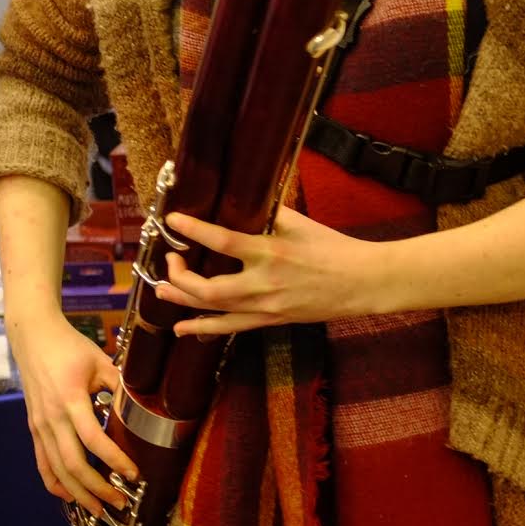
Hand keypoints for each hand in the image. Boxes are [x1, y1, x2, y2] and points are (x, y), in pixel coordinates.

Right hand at [4, 288, 133, 515]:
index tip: (133, 474)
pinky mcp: (34, 429)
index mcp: (70, 399)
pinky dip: (55, 484)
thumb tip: (142, 408)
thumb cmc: (69, 347)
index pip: (92, 439)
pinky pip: (42, 463)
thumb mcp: (100, 361)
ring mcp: (39, 425)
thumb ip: (119, 386)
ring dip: (78, 493)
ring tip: (99, 509)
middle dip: (97, 488)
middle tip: (120, 503)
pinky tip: (69, 497)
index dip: (113, 460)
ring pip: (56, 470)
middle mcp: (51, 418)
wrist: (33, 337)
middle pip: (73, 464)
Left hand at [154, 207, 392, 336]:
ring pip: (214, 310)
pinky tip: (184, 328)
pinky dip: (204, 329)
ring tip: (162, 291)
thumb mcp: (301, 223)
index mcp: (272, 251)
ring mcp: (266, 307)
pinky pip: (231, 328)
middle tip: (171, 261)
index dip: (193, 230)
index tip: (172, 220)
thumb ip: (269, 212)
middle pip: (208, 287)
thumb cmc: (334, 248)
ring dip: (183, 301)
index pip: (222, 240)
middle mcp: (264, 282)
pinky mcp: (271, 321)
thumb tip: (243, 197)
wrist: (362, 283)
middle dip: (181, 276)